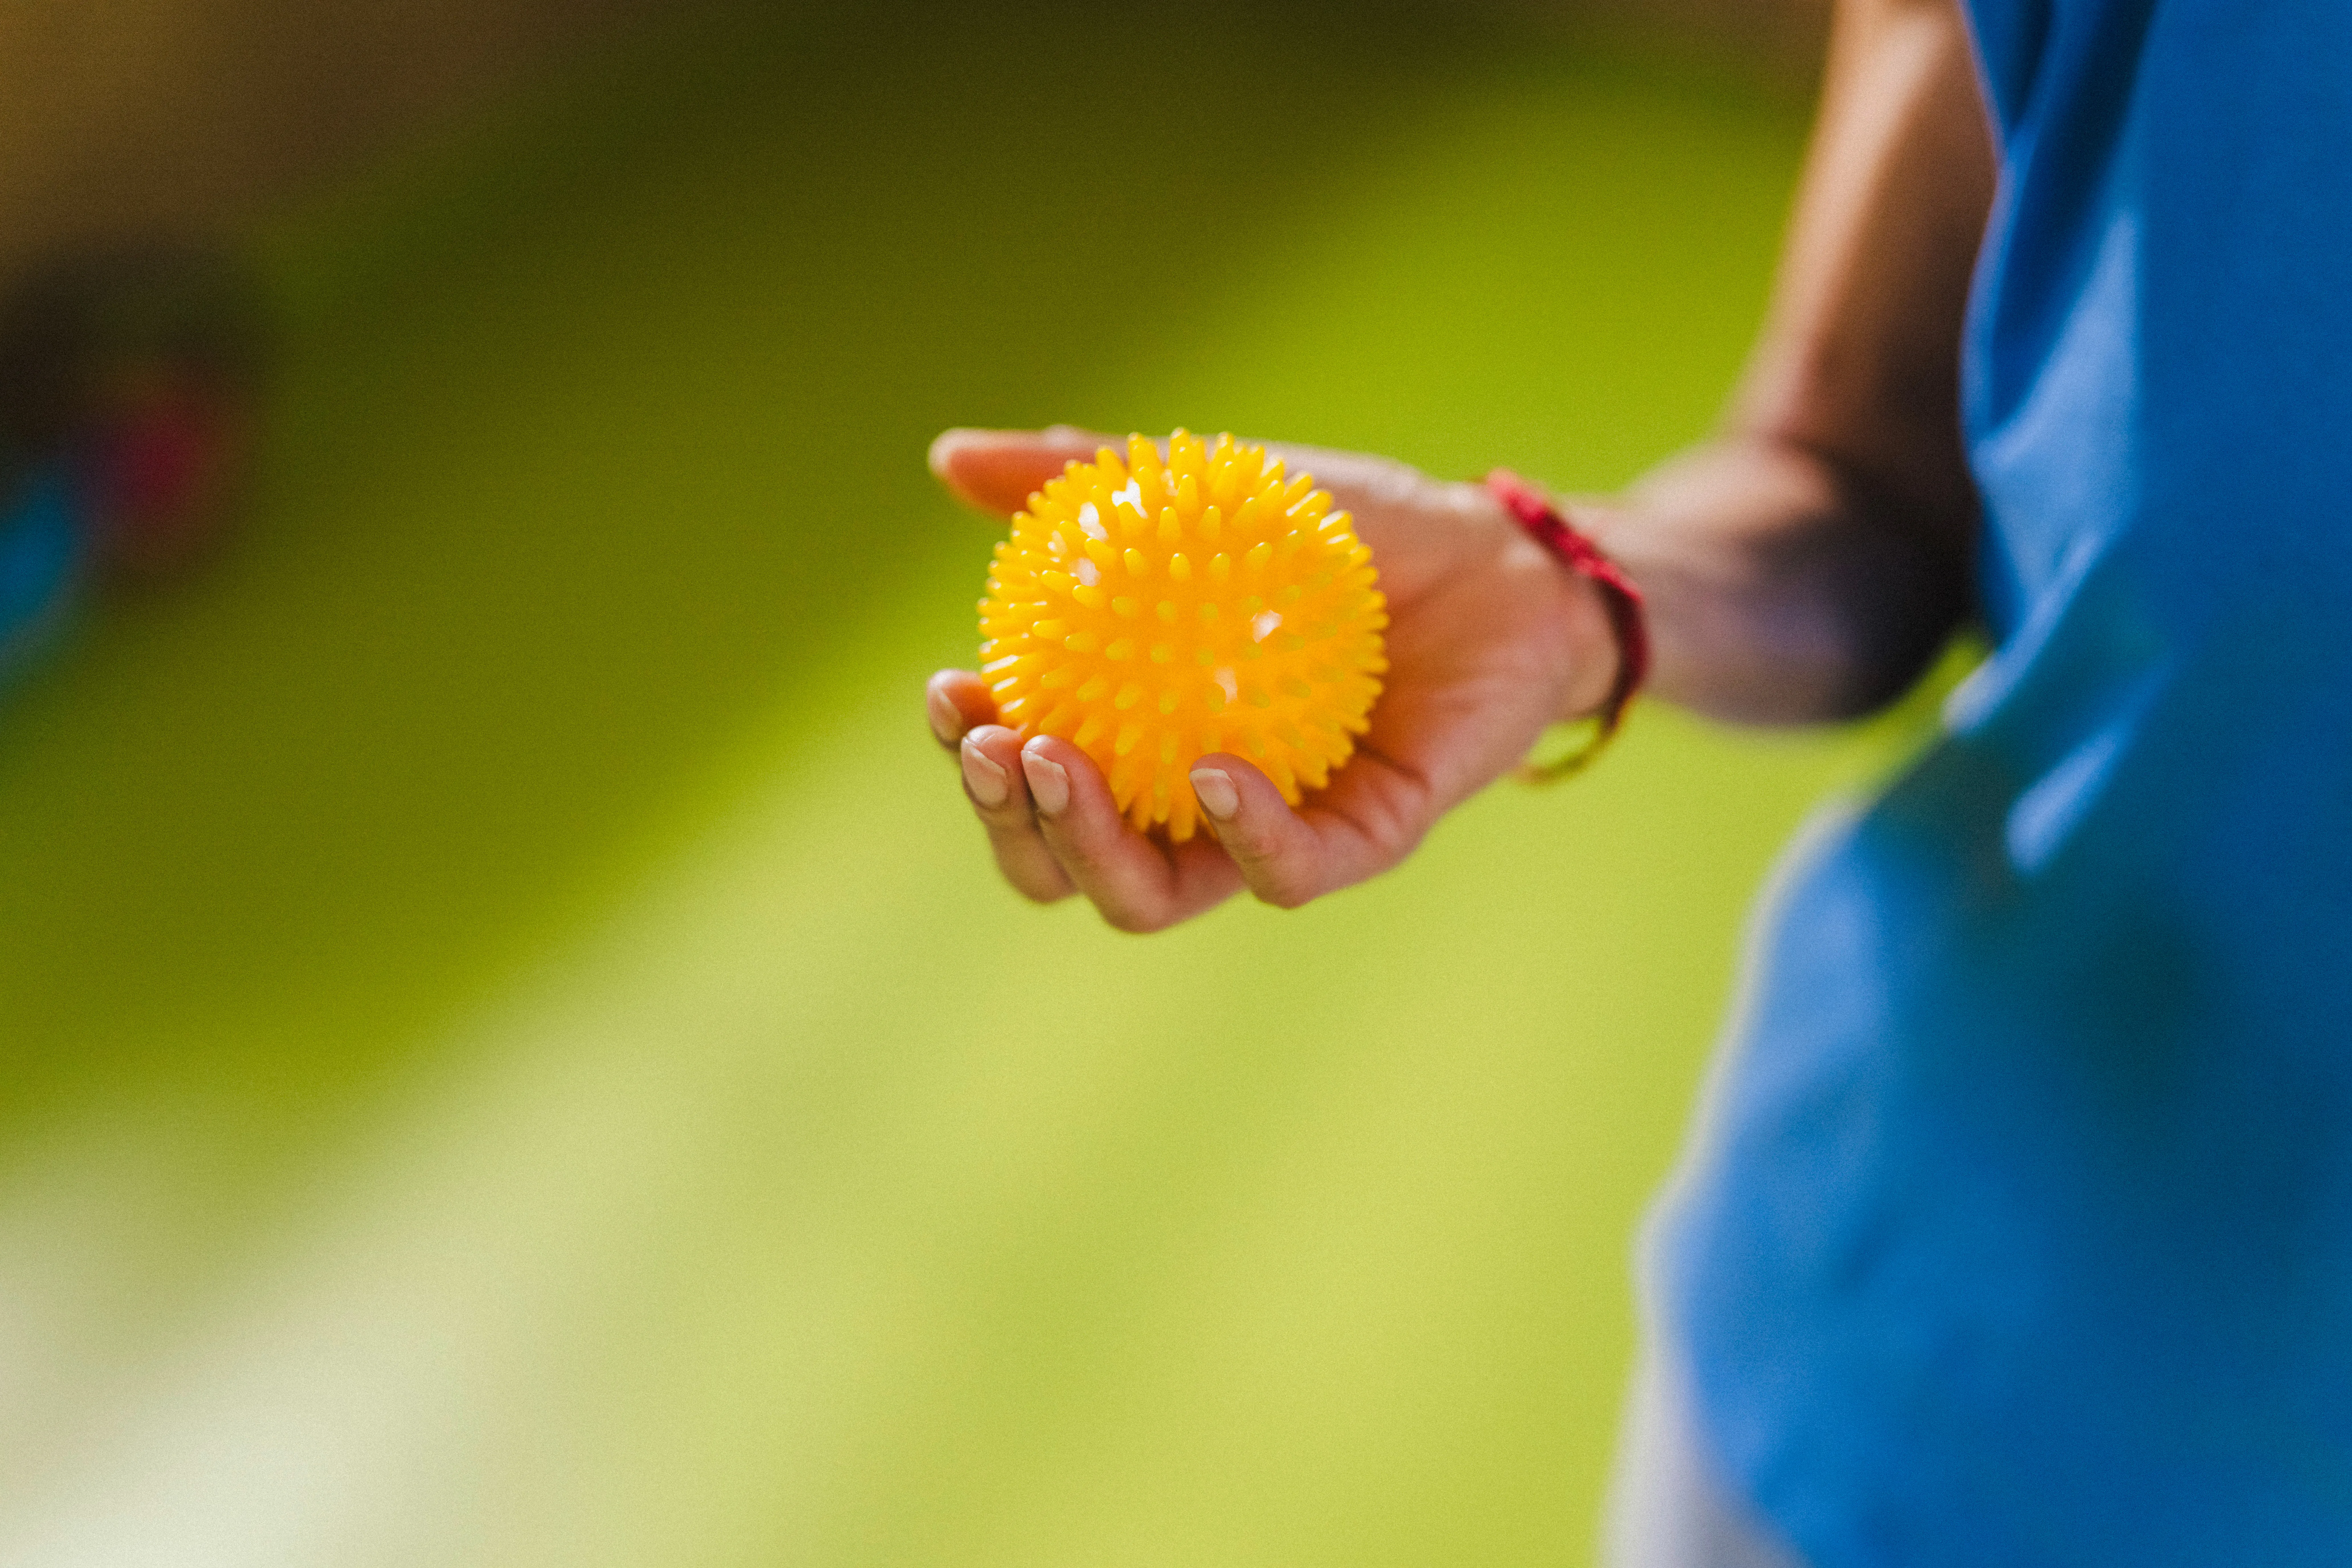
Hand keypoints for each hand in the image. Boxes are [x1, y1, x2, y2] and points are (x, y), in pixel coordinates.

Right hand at [926, 426, 1621, 930]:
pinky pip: (1288, 870)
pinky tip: (1209, 770)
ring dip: (1088, 847)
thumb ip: (1091, 478)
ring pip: (1152, 896)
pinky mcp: (1368, 841)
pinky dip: (1240, 828)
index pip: (1033, 782)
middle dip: (1009, 826)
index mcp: (1145, 740)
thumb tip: (947, 457)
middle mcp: (1194, 808)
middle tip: (990, 747)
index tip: (953, 689)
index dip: (976, 757)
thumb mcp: (1214, 488)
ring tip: (1054, 761)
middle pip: (1066, 866)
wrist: (1506, 557)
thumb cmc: (1352, 531)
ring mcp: (1276, 834)